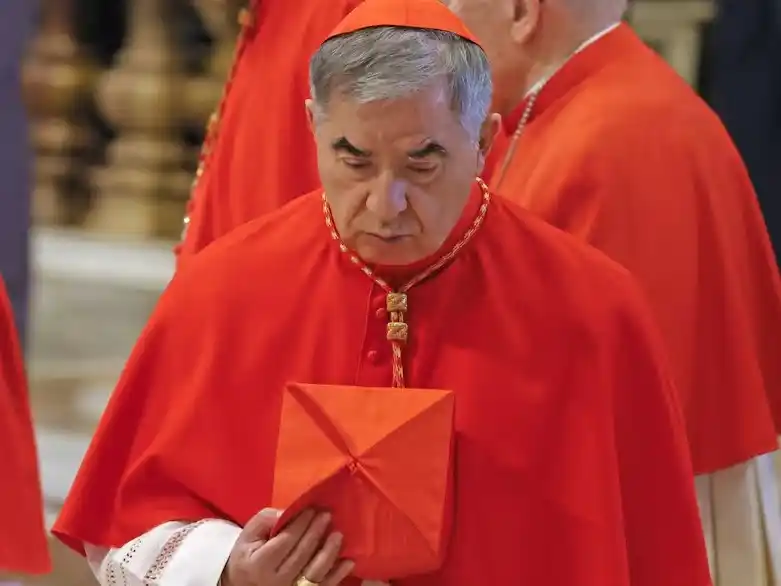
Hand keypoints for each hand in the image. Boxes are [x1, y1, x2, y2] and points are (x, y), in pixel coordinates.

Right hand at [222, 508, 353, 585]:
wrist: (244, 584)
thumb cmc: (248, 556)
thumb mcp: (248, 535)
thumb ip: (266, 520)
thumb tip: (288, 511)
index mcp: (260, 564)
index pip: (285, 541)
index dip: (300, 524)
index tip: (311, 509)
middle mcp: (276, 580)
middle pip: (301, 554)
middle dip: (315, 532)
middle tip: (327, 515)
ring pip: (314, 573)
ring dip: (329, 552)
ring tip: (338, 534)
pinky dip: (337, 574)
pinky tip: (348, 561)